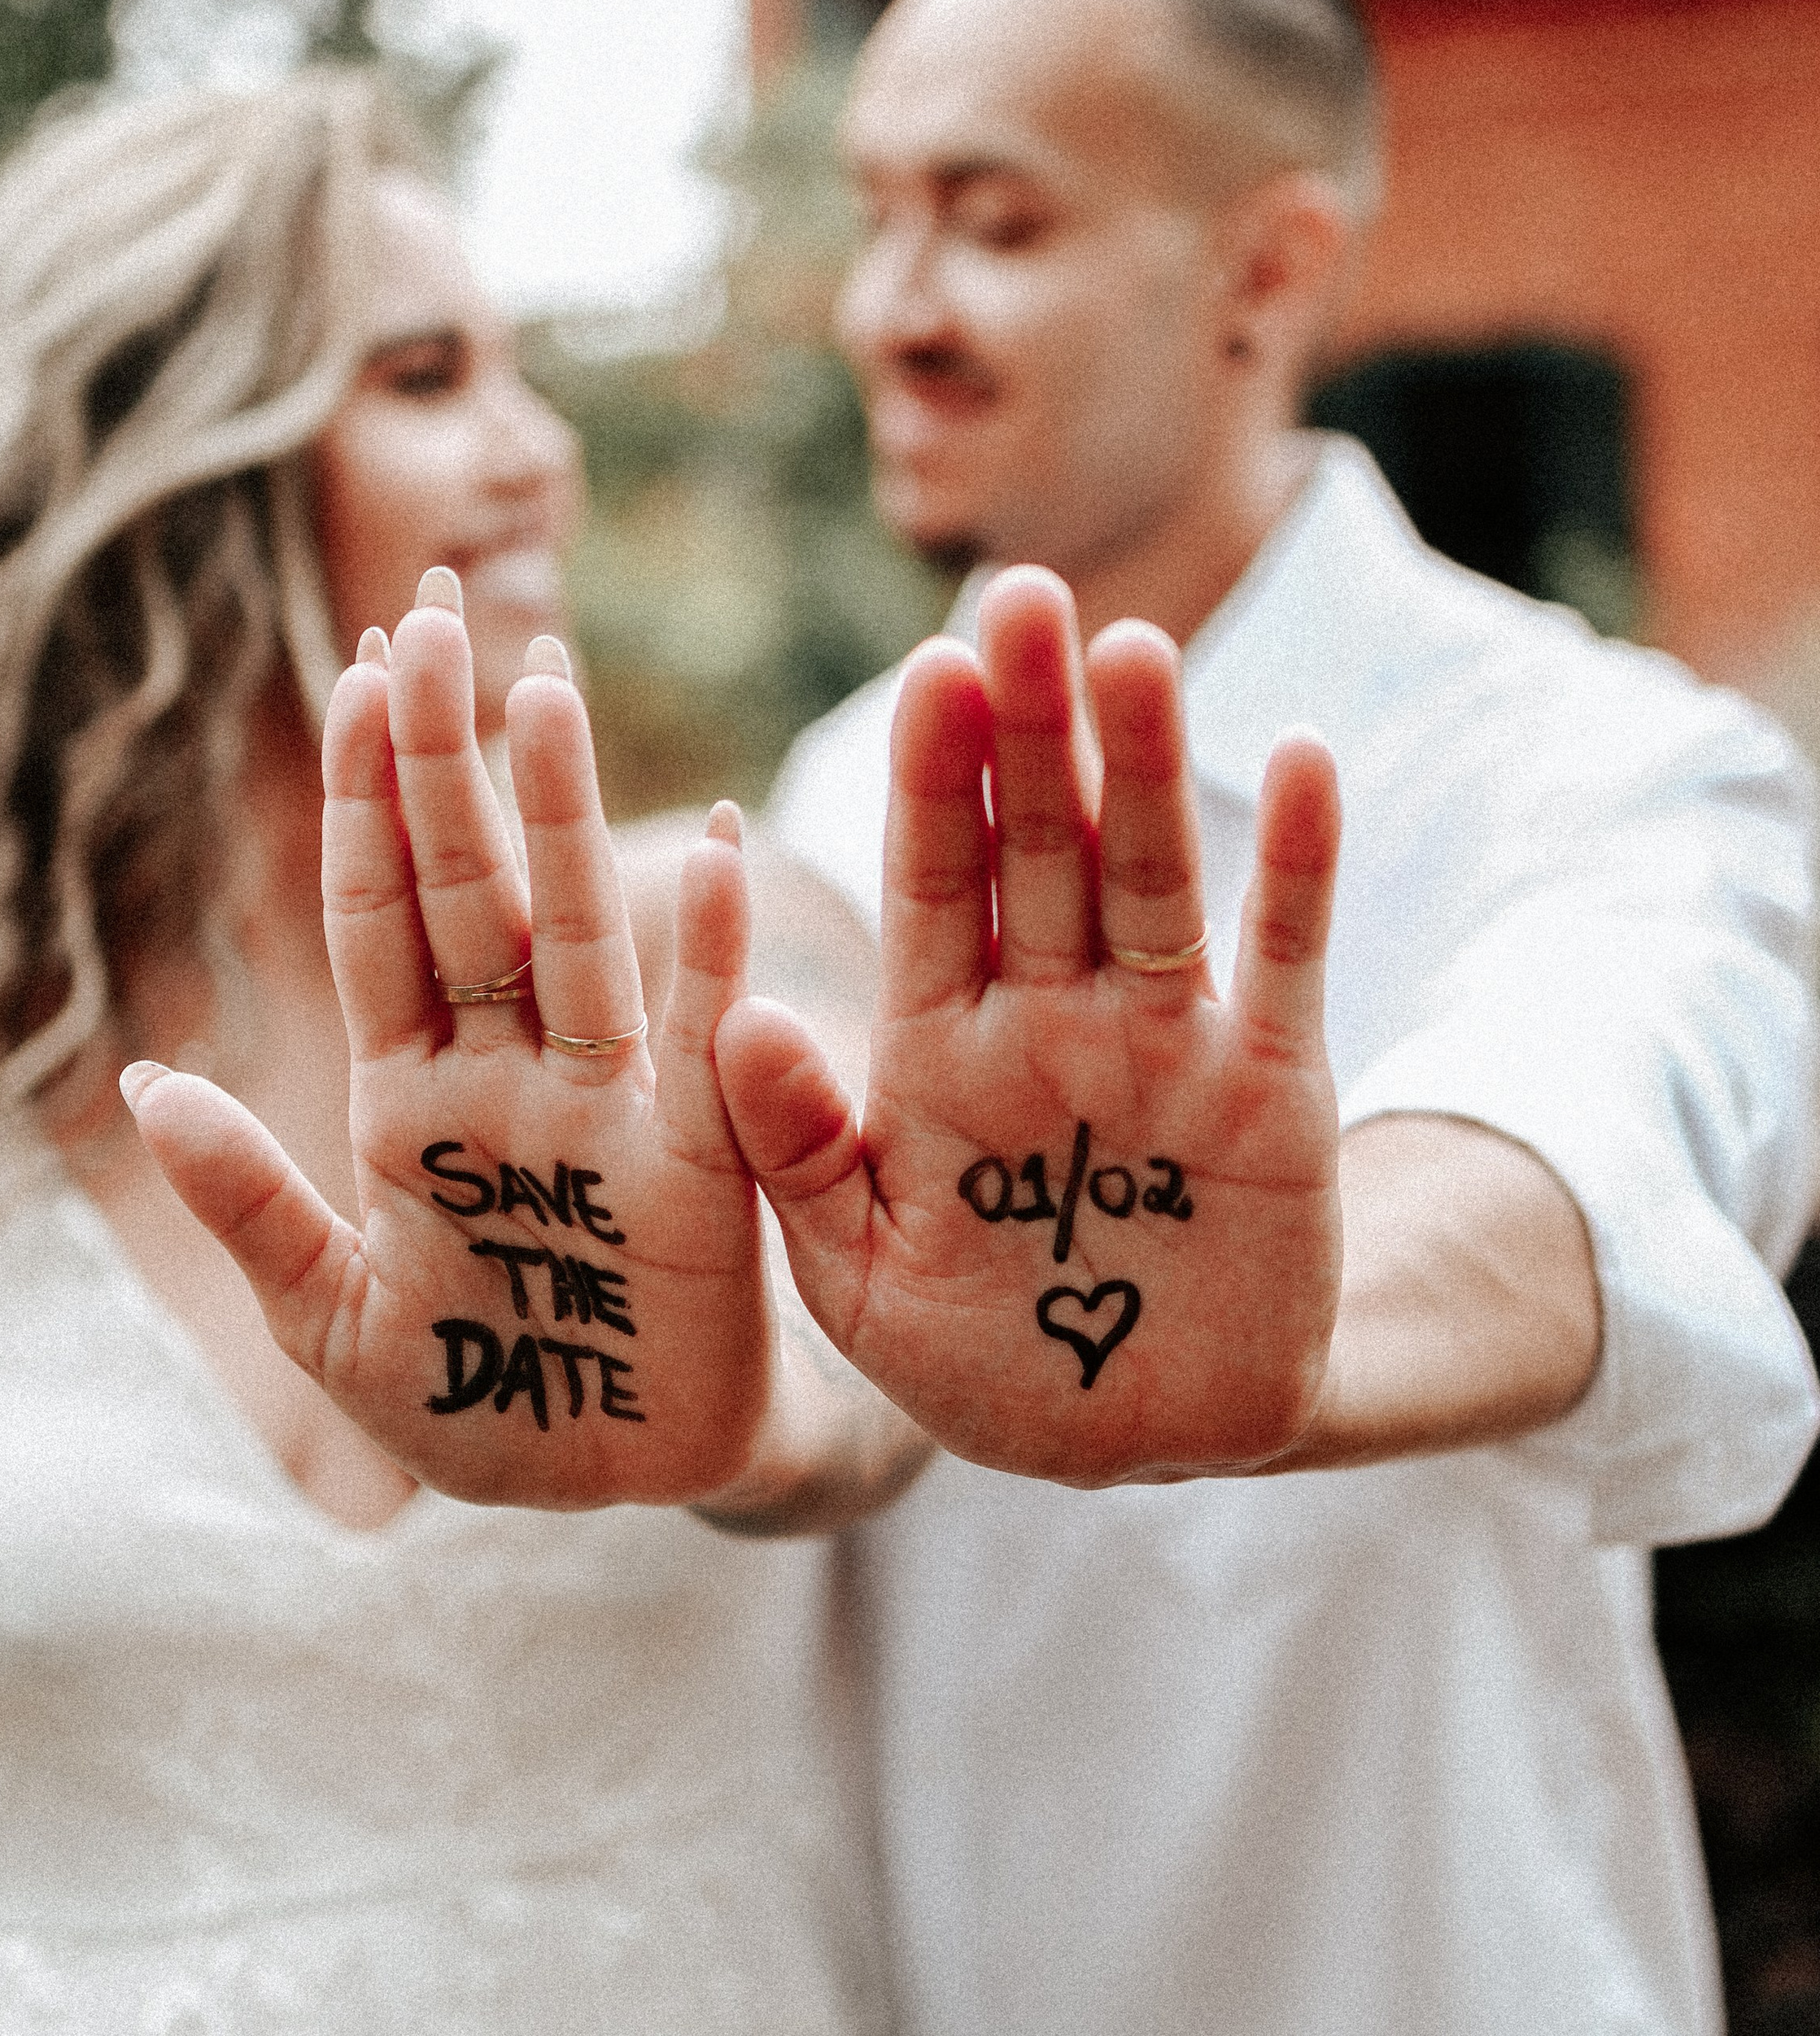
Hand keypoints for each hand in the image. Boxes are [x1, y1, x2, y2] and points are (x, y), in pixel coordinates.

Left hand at [122, 586, 773, 1507]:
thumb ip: (248, 1205)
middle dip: (443, 756)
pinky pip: (705, 1047)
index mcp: (413, 1104)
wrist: (613, 1492)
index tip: (347, 675)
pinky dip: (713, 954)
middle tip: (428, 614)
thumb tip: (143, 1082)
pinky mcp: (698, 1171)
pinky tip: (715, 851)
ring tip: (538, 687)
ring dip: (555, 815)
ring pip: (571, 934)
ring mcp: (607, 1111)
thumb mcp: (331, 1324)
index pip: (379, 920)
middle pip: (467, 888)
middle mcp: (510, 1076)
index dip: (360, 804)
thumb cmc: (474, 1405)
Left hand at [717, 569, 1343, 1485]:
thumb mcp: (858, 1274)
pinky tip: (1305, 762)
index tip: (928, 675)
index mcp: (935, 1048)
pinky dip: (1297, 868)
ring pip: (1151, 878)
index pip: (930, 887)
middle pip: (1038, 848)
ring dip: (1148, 768)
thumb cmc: (974, 1355)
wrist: (1134, 1439)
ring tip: (1137, 653)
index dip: (931, 786)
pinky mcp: (1271, 1089)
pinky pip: (1285, 960)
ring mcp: (1163, 1043)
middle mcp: (1048, 1017)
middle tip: (1021, 597)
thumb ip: (792, 1153)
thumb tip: (731, 1019)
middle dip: (1030, 729)